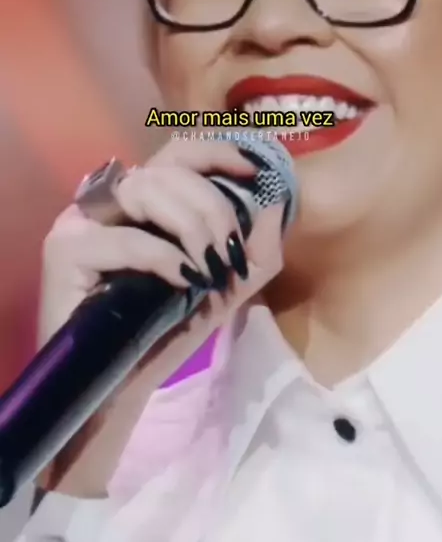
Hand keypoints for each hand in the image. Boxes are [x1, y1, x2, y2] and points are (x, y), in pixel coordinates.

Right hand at [37, 138, 284, 495]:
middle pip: (166, 169)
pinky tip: (184, 281)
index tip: (252, 170)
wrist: (118, 388)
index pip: (176, 153)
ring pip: (145, 189)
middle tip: (230, 252)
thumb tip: (277, 201)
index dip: (216, 153)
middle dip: (211, 205)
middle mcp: (109, 201)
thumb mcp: (225, 287)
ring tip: (208, 269)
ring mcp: (80, 220)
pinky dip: (163, 257)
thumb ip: (255, 248)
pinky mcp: (64, 250)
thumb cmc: (166, 331)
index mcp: (143, 202)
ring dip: (191, 225)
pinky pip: (124, 238)